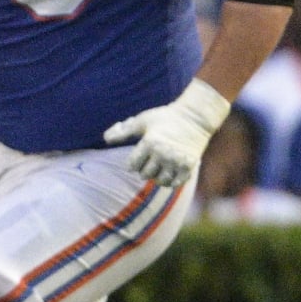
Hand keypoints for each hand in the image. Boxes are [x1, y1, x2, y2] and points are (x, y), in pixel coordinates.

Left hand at [103, 79, 229, 186]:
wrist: (195, 117)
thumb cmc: (165, 117)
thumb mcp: (142, 121)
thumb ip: (123, 131)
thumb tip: (105, 138)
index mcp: (149, 143)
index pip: (132, 166)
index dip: (132, 163)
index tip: (137, 158)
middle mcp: (163, 154)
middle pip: (145, 175)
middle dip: (144, 170)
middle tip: (149, 162)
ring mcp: (177, 161)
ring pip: (160, 181)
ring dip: (157, 177)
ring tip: (158, 169)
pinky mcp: (189, 166)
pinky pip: (175, 184)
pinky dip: (170, 182)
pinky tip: (169, 174)